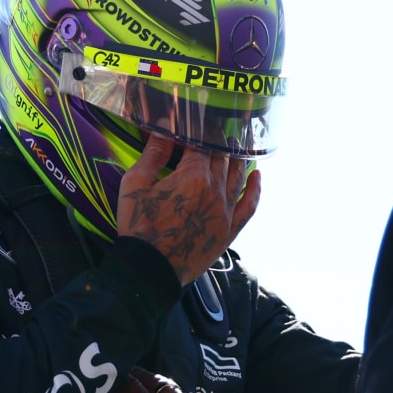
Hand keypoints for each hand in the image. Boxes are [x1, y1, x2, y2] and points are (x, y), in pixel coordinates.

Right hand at [117, 135, 260, 285]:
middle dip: (218, 142)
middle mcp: (215, 190)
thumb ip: (153, 154)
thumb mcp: (135, 184)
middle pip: (222, 157)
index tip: (196, 124)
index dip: (200, 131)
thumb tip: (163, 127)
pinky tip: (257, 177)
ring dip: (237, 158)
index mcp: (193, 176)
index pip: (203, 143)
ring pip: (238, 176)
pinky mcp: (229, 229)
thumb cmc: (139, 226)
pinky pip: (250, 205)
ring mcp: (226, 210)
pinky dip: (255, 189)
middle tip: (214, 132)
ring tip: (234, 146)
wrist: (150, 268)